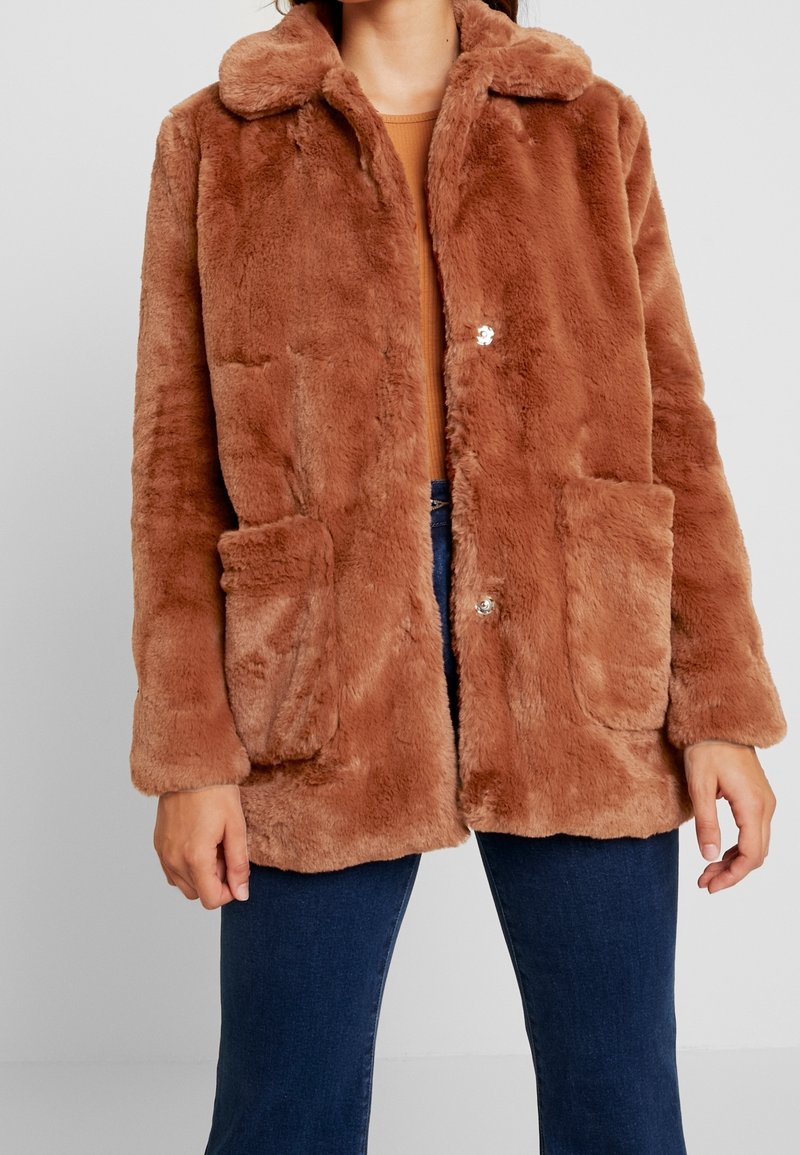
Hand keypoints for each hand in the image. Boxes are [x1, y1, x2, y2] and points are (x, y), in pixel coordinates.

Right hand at [154, 784, 249, 908]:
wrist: (189, 768)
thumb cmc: (216, 792)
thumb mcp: (235, 827)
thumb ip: (238, 865)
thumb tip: (241, 894)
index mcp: (195, 858)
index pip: (211, 900)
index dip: (229, 892)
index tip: (236, 869)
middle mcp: (174, 860)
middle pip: (198, 894)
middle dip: (215, 881)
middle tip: (225, 851)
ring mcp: (163, 853)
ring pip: (183, 885)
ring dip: (200, 875)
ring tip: (213, 846)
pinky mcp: (158, 845)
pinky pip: (172, 871)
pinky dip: (186, 866)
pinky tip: (198, 843)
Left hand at [683, 741, 776, 892]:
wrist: (719, 722)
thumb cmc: (707, 748)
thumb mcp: (699, 786)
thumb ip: (706, 823)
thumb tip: (708, 857)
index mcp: (752, 805)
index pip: (750, 855)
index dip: (732, 876)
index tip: (709, 887)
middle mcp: (765, 807)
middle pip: (756, 855)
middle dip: (731, 873)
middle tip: (704, 883)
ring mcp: (764, 803)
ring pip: (756, 846)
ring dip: (734, 863)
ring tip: (706, 873)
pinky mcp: (758, 800)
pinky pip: (753, 833)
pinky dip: (737, 848)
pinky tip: (717, 854)